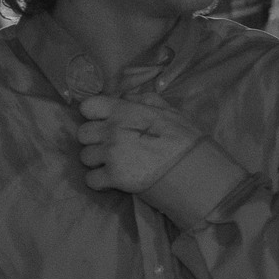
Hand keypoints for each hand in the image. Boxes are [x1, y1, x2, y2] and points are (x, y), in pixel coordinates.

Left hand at [77, 93, 208, 194]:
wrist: (194, 169)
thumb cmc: (185, 139)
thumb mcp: (169, 111)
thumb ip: (144, 100)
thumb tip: (126, 97)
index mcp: (124, 111)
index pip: (88, 107)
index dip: (94, 116)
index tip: (104, 123)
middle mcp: (112, 130)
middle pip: (83, 134)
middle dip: (95, 141)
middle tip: (112, 147)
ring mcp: (111, 154)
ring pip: (85, 157)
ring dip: (98, 162)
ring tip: (115, 164)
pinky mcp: (113, 177)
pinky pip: (90, 179)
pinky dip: (100, 182)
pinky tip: (112, 180)